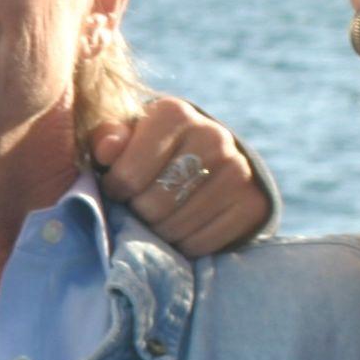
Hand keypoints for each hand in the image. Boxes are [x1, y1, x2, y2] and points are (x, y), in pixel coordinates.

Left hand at [92, 97, 270, 254]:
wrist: (214, 160)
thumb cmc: (155, 148)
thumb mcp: (128, 137)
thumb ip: (107, 139)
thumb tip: (106, 150)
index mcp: (174, 114)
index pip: (129, 176)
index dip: (116, 190)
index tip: (119, 188)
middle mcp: (212, 136)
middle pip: (153, 205)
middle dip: (138, 213)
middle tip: (141, 206)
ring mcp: (237, 170)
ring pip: (176, 228)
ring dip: (159, 232)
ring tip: (160, 217)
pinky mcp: (253, 204)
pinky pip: (201, 245)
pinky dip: (185, 245)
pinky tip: (184, 227)